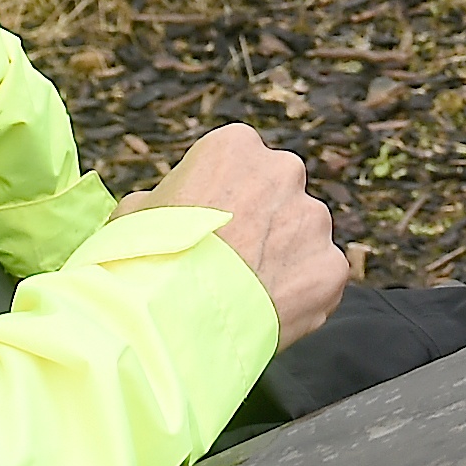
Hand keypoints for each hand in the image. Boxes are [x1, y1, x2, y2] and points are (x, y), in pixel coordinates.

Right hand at [126, 124, 345, 345]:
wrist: (175, 318)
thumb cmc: (146, 261)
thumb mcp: (134, 214)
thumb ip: (163, 201)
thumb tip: (161, 210)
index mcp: (235, 146)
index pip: (239, 164)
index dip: (222, 199)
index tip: (210, 228)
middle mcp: (284, 171)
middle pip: (278, 195)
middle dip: (262, 224)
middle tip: (232, 262)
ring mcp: (314, 219)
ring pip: (302, 237)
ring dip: (283, 259)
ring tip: (245, 295)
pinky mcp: (331, 266)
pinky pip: (319, 278)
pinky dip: (300, 296)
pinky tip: (266, 313)